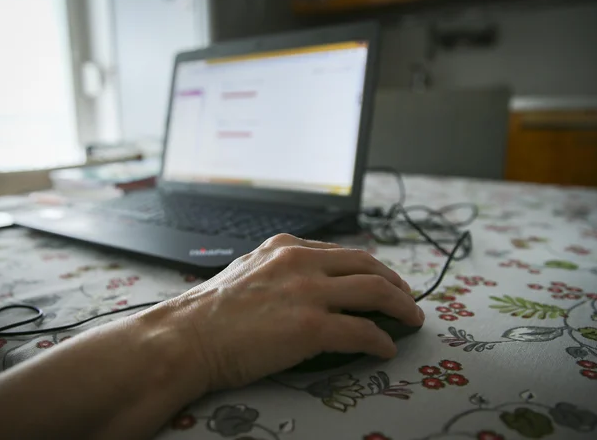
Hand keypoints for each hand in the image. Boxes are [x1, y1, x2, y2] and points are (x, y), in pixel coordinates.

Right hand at [153, 234, 423, 391]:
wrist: (185, 337)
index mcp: (285, 247)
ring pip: (375, 291)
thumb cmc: (208, 312)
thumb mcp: (247, 270)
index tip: (381, 280)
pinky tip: (386, 348)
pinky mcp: (310, 326)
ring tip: (411, 319)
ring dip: (401, 306)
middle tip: (406, 298)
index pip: (342, 252)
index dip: (370, 268)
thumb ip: (278, 270)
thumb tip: (305, 285)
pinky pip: (362, 331)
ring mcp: (307, 292)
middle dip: (395, 282)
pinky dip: (381, 340)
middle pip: (368, 265)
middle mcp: (301, 262)